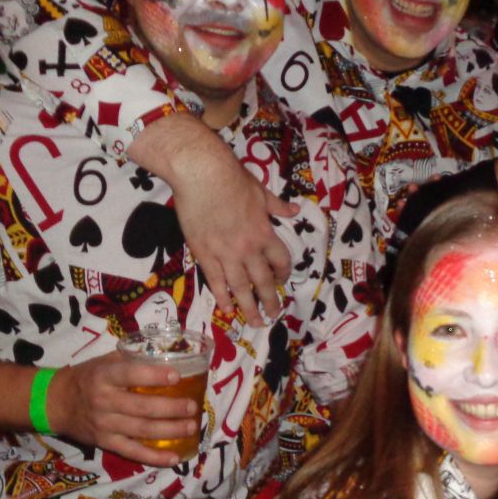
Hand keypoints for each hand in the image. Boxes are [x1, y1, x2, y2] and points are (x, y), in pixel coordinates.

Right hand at [44, 352, 198, 466]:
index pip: (131, 375)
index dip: (154, 376)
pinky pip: (133, 452)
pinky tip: (175, 457)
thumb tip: (167, 356)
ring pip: (142, 430)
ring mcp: (105, 425)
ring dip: (170, 430)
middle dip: (171, 408)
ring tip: (191, 427)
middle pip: (142, 407)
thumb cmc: (87, 378)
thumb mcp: (104, 362)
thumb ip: (131, 360)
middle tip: (192, 407)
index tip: (177, 376)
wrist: (56, 402)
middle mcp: (104, 401)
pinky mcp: (106, 443)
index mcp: (104, 376)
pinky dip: (154, 457)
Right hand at [126, 112, 299, 326]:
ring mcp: (226, 254)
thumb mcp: (261, 192)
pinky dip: (222, 297)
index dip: (283, 274)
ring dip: (248, 307)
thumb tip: (294, 210)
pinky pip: (215, 281)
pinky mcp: (204, 254)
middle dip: (270, 301)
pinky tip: (226, 310)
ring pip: (241, 288)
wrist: (202, 175)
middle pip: (264, 281)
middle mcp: (249, 249)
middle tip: (272, 315)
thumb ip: (277, 206)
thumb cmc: (233, 179)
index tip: (282, 281)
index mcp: (265, 233)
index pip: (280, 262)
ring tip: (254, 322)